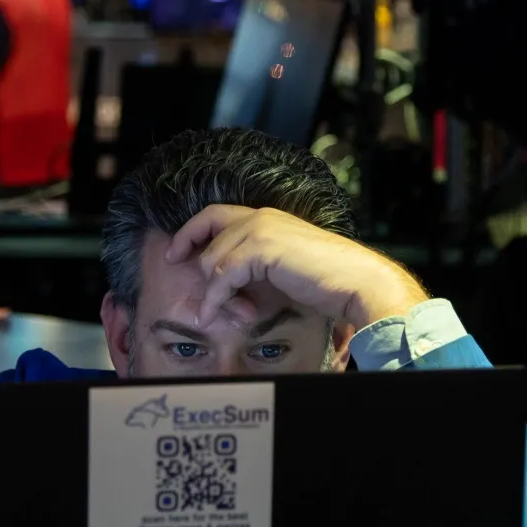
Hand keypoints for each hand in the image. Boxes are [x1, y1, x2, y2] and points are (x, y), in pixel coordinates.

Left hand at [165, 205, 426, 331]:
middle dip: (187, 244)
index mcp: (268, 217)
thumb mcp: (284, 267)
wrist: (356, 282)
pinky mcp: (262, 248)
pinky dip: (215, 297)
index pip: (218, 213)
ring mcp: (261, 228)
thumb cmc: (328, 282)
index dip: (193, 229)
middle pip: (207, 225)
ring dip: (210, 289)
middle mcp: (261, 216)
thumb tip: (231, 282)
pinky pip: (223, 274)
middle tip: (171, 263)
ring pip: (213, 257)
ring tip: (212, 312)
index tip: (177, 249)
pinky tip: (213, 312)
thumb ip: (257, 266)